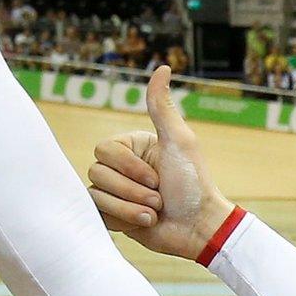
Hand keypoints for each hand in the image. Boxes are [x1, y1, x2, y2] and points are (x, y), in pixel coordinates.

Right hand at [87, 67, 234, 260]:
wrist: (199, 228)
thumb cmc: (192, 184)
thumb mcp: (179, 141)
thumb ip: (162, 107)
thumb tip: (163, 68)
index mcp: (134, 147)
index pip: (104, 150)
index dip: (128, 167)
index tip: (157, 176)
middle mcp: (123, 168)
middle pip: (97, 172)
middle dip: (132, 189)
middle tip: (160, 197)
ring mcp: (117, 192)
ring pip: (96, 194)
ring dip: (131, 206)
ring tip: (156, 210)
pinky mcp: (114, 216)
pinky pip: (99, 214)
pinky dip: (125, 220)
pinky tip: (147, 222)